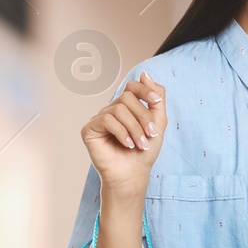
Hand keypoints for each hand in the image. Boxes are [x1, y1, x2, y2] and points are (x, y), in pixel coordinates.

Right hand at [81, 72, 166, 199]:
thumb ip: (156, 99)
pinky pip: (106, 120)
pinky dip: (122, 133)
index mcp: (127, 107)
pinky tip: (127, 145)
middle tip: (151, 135)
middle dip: (143, 117)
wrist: (133, 174)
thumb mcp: (158, 123)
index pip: (132, 87)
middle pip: (127, 97)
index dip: (145, 90)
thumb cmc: (144, 151)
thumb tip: (144, 73)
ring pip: (118, 109)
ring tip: (140, 144)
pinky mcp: (89, 129)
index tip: (156, 102)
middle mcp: (111, 110)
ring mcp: (99, 119)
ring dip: (135, 128)